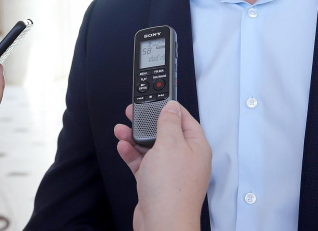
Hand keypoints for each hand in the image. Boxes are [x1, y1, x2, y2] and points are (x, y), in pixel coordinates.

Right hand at [113, 101, 210, 230]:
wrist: (163, 224)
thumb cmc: (171, 189)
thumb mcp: (169, 144)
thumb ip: (168, 122)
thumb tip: (171, 106)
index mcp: (196, 146)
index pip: (184, 118)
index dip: (169, 107)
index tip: (154, 98)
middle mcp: (185, 158)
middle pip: (165, 132)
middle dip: (147, 122)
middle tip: (132, 112)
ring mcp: (170, 171)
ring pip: (152, 147)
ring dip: (135, 137)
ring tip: (121, 129)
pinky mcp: (156, 183)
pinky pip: (143, 163)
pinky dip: (132, 154)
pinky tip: (123, 147)